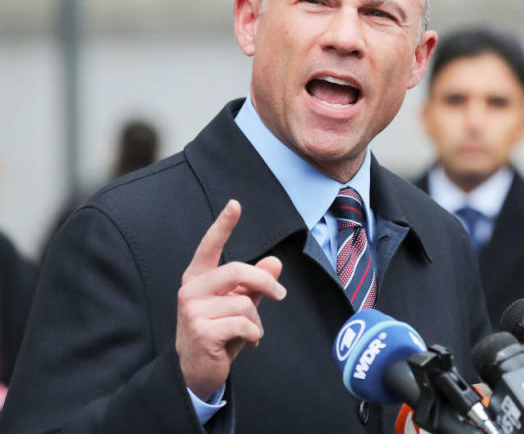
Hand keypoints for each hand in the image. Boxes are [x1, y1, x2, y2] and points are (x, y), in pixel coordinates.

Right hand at [175, 200, 285, 399]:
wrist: (196, 372)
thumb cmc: (219, 333)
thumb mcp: (238, 305)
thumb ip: (255, 284)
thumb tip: (274, 262)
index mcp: (197, 279)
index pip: (210, 246)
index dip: (223, 225)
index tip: (235, 204)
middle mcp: (190, 291)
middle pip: (238, 270)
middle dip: (265, 283)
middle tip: (280, 296)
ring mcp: (193, 311)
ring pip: (245, 302)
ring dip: (257, 320)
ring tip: (249, 332)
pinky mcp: (201, 332)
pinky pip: (244, 323)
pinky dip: (254, 334)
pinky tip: (246, 342)